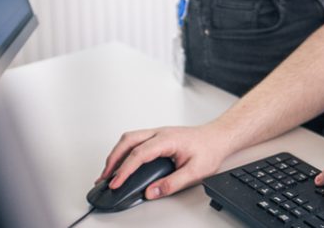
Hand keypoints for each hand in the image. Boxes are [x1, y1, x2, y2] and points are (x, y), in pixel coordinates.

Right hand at [98, 122, 232, 199]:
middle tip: (104, 178)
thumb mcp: (195, 171)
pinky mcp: (158, 137)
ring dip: (116, 154)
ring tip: (109, 173)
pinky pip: (135, 140)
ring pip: (130, 138)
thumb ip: (172, 183)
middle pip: (128, 141)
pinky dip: (124, 152)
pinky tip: (122, 163)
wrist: (219, 137)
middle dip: (113, 160)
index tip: (115, 183)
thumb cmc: (209, 149)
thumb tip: (152, 191)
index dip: (124, 170)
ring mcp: (158, 133)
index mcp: (168, 139)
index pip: (139, 154)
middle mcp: (160, 133)